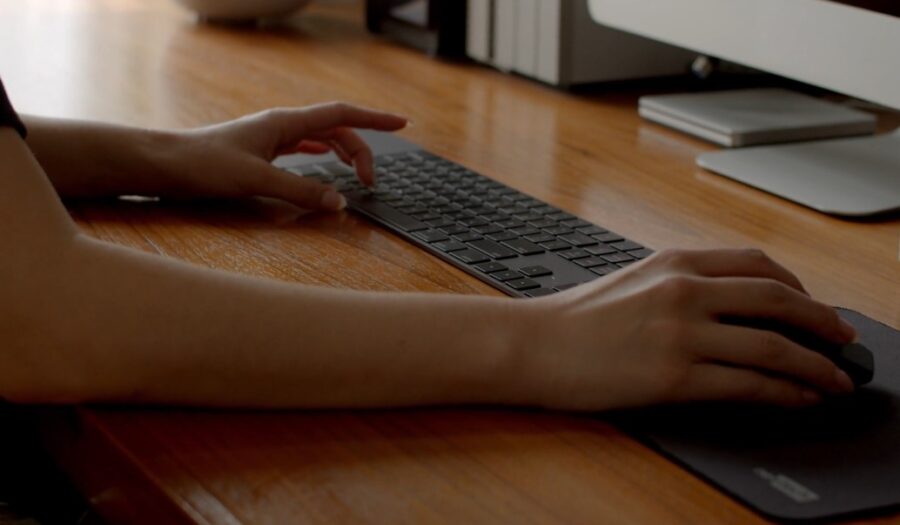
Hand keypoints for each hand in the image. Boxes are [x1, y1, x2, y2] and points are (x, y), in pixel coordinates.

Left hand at [157, 102, 406, 209]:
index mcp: (284, 123)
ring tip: (357, 176)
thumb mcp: (257, 180)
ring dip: (343, 153)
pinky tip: (326, 161)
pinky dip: (322, 154)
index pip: (341, 114)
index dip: (374, 119)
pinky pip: (303, 147)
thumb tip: (339, 202)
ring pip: (321, 137)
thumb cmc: (203, 165)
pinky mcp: (261, 150)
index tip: (402, 123)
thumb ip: (301, 190)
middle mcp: (281, 125)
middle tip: (372, 182)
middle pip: (336, 128)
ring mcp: (271, 136)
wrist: (164, 164)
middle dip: (360, 150)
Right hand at [516, 249, 857, 410]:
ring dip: (817, 365)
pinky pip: (748, 384)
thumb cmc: (575, 317)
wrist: (533, 345)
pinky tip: (800, 398)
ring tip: (836, 379)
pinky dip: (786, 392)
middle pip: (778, 299)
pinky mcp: (674, 377)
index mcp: (674, 262)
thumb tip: (732, 305)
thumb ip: (682, 283)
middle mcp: (683, 291)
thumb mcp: (633, 280)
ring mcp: (680, 333)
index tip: (814, 305)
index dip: (799, 286)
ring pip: (773, 345)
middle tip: (845, 339)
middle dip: (824, 322)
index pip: (756, 264)